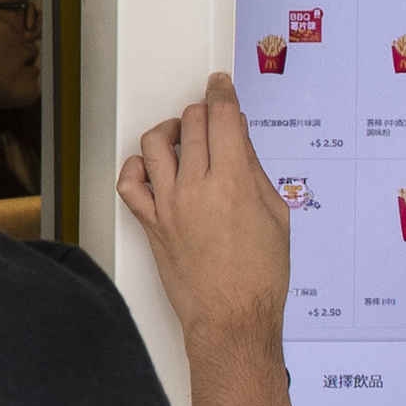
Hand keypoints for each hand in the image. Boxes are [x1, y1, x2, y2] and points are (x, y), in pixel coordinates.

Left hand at [121, 73, 294, 347]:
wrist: (233, 320)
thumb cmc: (260, 278)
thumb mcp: (276, 216)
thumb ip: (256, 172)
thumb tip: (241, 140)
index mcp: (234, 182)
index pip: (222, 117)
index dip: (222, 93)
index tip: (220, 85)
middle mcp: (197, 188)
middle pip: (190, 123)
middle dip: (202, 111)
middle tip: (211, 117)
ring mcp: (169, 205)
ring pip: (155, 143)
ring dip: (169, 131)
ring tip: (182, 138)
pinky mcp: (151, 224)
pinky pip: (129, 182)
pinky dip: (137, 167)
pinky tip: (153, 169)